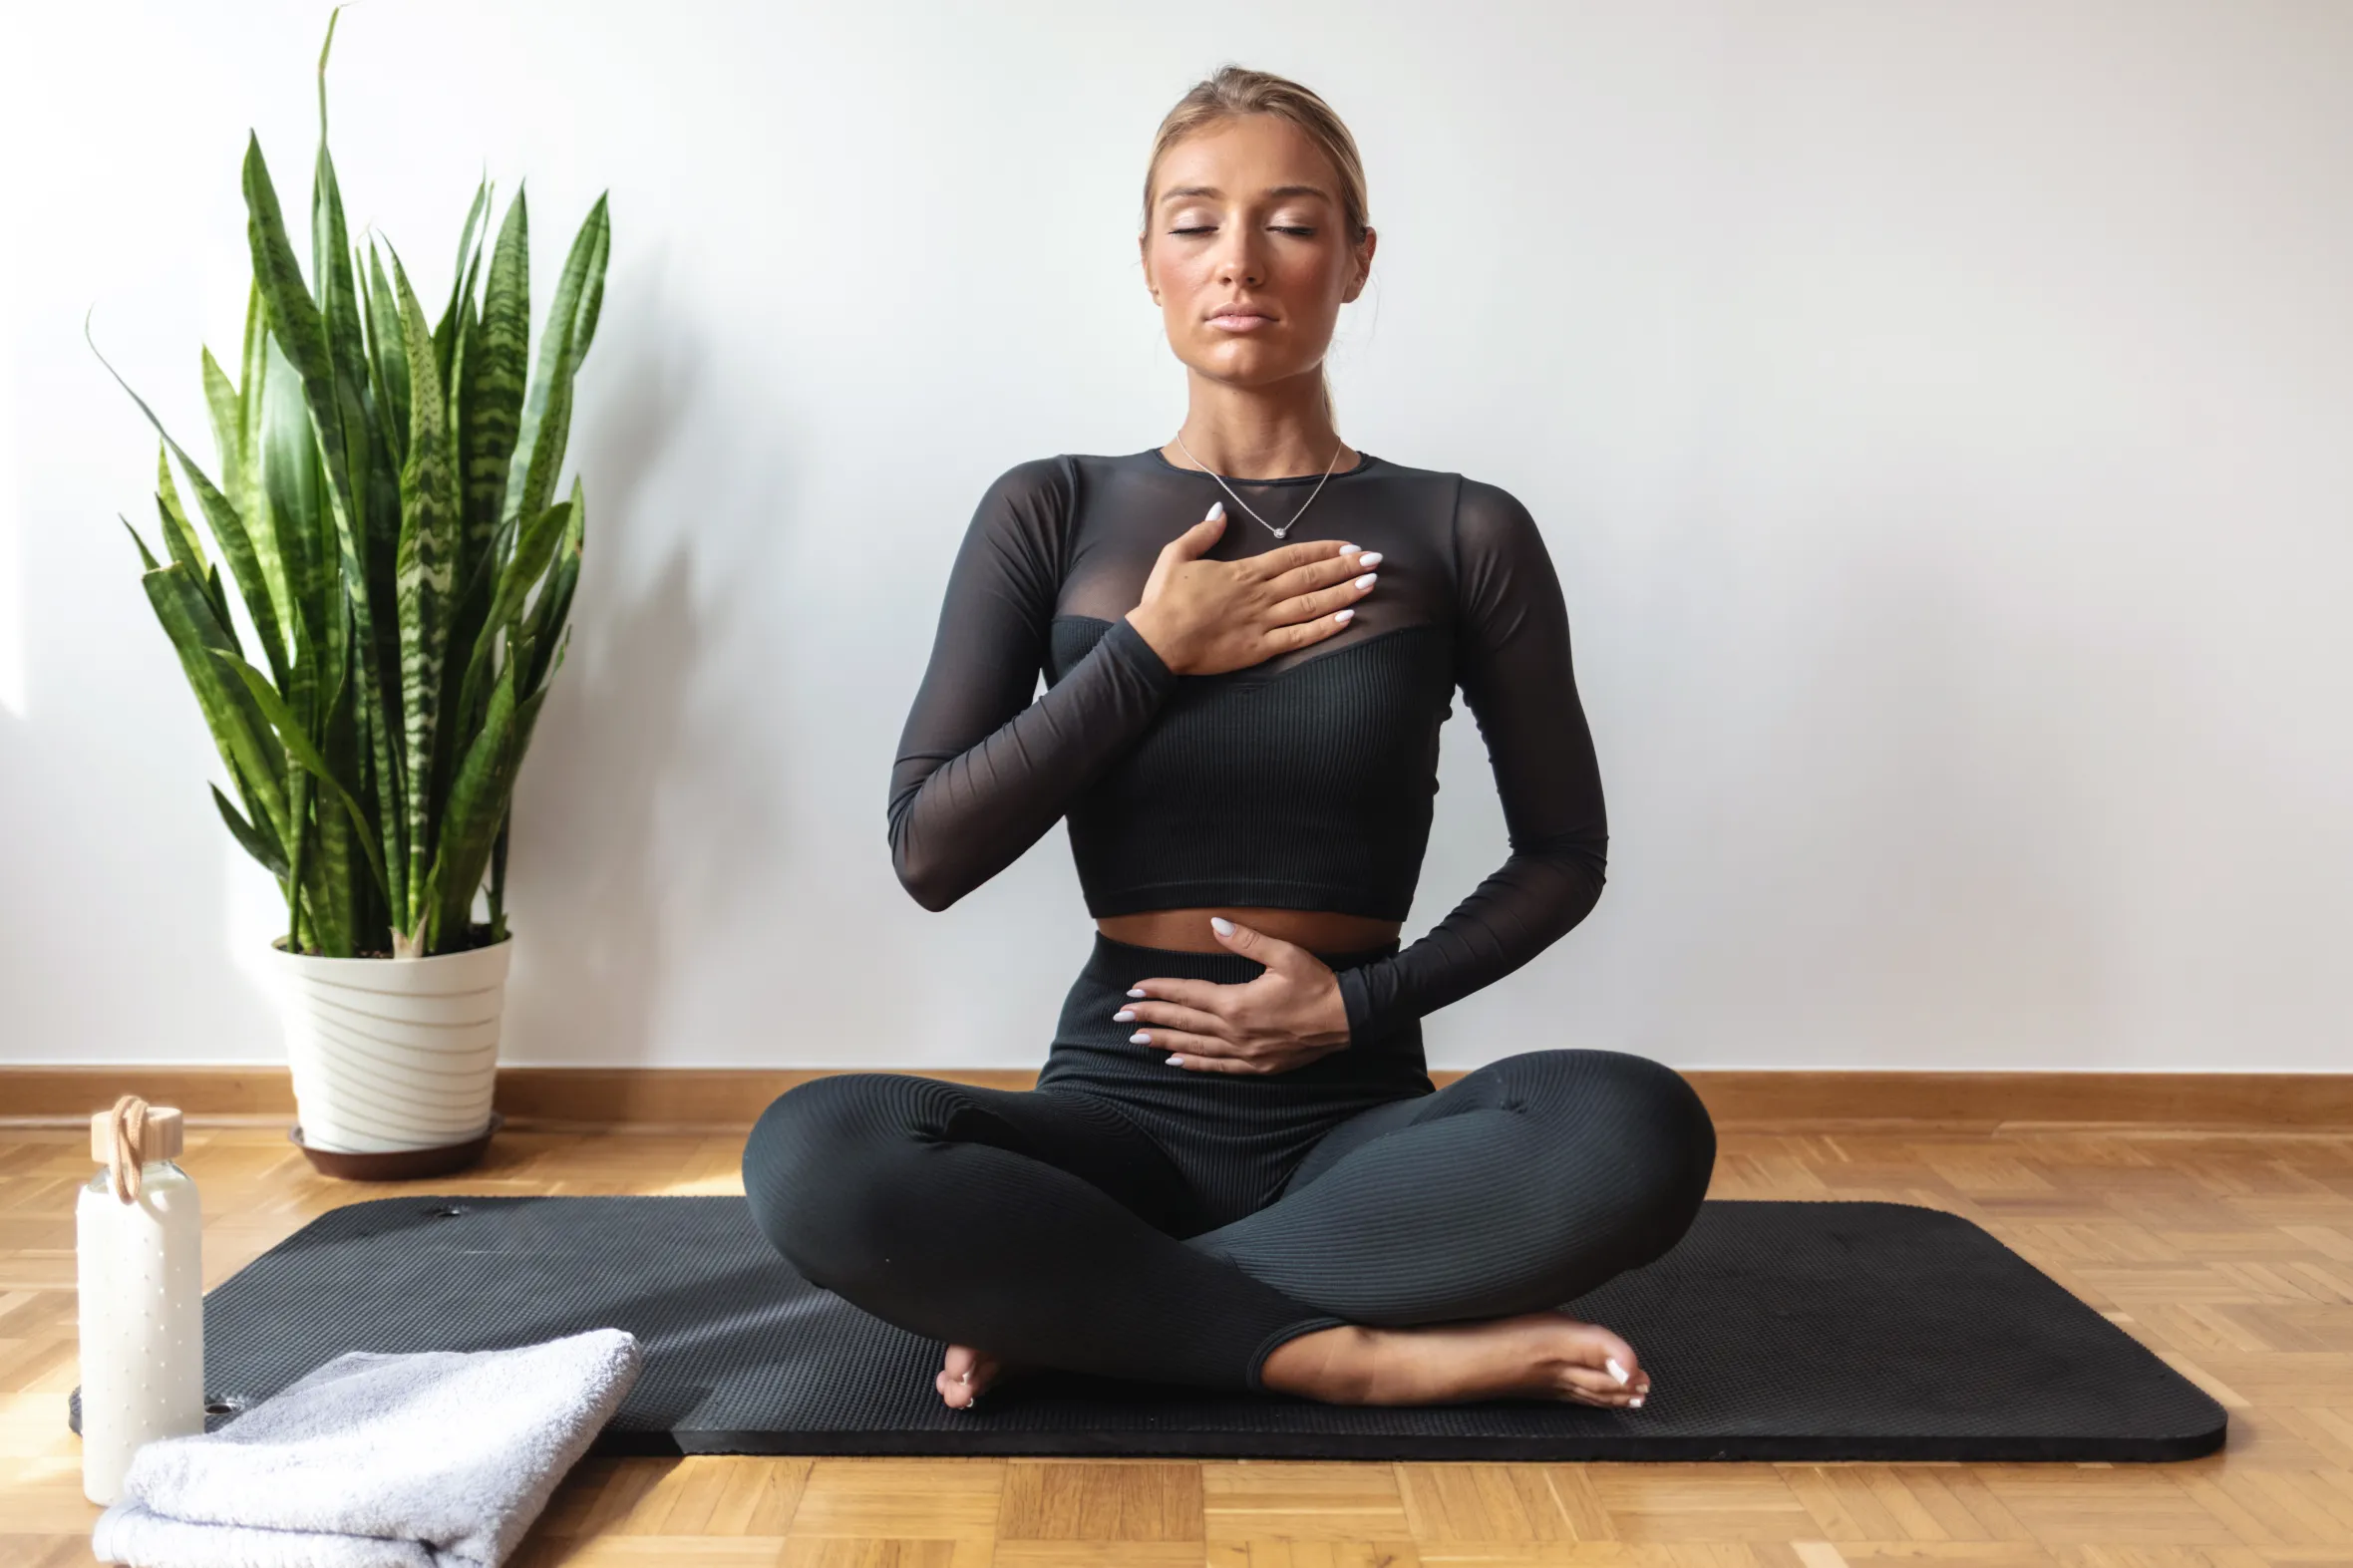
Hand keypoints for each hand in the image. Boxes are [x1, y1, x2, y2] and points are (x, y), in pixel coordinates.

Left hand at [1114, 917, 1352, 1073]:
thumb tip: (1215, 924)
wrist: (1348, 1020)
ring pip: (1195, 1047)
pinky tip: (1175, 1061)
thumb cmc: (1317, 984)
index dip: (1159, 990)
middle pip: (1184, 1022)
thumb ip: (1246, 940)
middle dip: (1150, 1017)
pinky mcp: (1257, 1066)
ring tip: (1137, 1039)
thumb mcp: (1285, 954)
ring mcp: (1245, 1052)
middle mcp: (1235, 1031)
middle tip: (1120, 1017)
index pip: (1188, 995)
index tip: (1134, 990)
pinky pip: (1217, 1066)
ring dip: (1164, 1041)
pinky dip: (1194, 1064)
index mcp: (1237, 1003)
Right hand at [1124, 502, 1381, 676]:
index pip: (1294, 556)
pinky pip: (1299, 637)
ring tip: (1370, 584)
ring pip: (1312, 604)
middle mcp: (1260, 594)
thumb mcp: (1176, 555)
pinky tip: (1347, 619)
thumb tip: (1220, 511)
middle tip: (1375, 561)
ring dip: (1344, 593)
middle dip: (1346, 567)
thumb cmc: (1163, 599)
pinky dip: (1325, 628)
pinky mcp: (1259, 648)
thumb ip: (1202, 533)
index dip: (1325, 550)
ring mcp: (1262, 622)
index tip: (1350, 546)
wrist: (1156, 641)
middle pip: (1311, 577)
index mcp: (1244, 571)